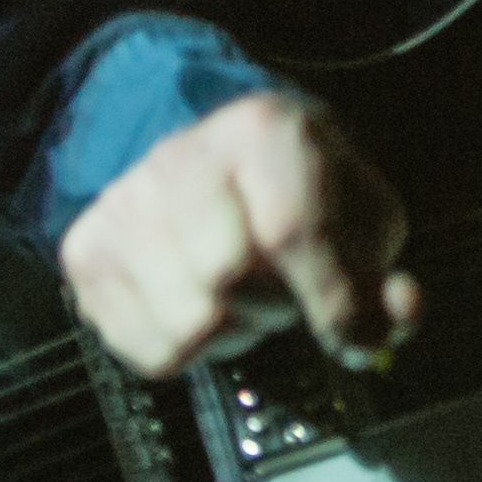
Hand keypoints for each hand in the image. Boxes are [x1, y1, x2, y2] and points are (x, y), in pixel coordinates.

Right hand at [55, 90, 419, 379]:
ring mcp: (125, 205)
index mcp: (262, 131)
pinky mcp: (87, 251)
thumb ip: (381, 270)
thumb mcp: (358, 211)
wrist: (207, 159)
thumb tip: (393, 319)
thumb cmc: (297, 188)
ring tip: (243, 297)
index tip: (353, 334)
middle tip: (285, 293)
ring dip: (233, 331)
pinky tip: (201, 306)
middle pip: (228, 279)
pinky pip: (147, 347)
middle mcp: (180, 158)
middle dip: (274, 307)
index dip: (331, 299)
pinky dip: (189, 349)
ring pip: (187, 323)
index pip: (290, 229)